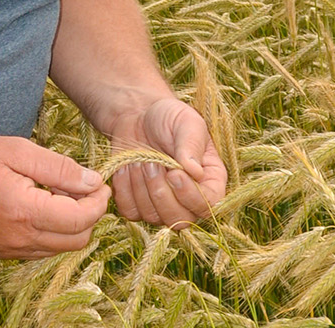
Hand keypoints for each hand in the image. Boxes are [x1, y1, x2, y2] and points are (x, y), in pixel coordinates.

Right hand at [0, 136, 109, 258]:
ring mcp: (10, 250)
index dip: (98, 201)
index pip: (81, 219)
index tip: (100, 182)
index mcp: (24, 212)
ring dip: (72, 223)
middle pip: (78, 239)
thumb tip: (93, 182)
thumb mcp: (18, 150)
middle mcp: (18, 239)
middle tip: (79, 185)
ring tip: (57, 193)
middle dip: (89, 213)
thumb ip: (59, 168)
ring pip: (62, 247)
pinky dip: (53, 231)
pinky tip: (42, 205)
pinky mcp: (4, 252)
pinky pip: (43, 249)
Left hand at [107, 97, 226, 227]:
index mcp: (210, 179)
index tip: (174, 173)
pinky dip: (124, 189)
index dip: (191, 196)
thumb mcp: (185, 122)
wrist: (138, 115)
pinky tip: (126, 167)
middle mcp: (189, 198)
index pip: (208, 205)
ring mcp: (162, 205)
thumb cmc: (168, 117)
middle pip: (180, 219)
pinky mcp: (138, 204)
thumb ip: (191, 145)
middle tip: (151, 162)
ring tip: (139, 159)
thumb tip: (195, 173)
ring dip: (141, 187)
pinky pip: (130, 211)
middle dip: (161, 192)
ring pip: (153, 217)